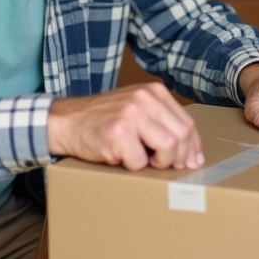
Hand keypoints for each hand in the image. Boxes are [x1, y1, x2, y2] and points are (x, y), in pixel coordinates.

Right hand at [48, 83, 203, 170]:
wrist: (66, 121)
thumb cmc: (104, 120)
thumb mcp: (137, 110)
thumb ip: (163, 125)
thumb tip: (192, 156)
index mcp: (154, 92)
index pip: (188, 123)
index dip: (192, 148)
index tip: (190, 162)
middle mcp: (145, 98)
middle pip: (182, 136)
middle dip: (177, 158)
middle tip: (162, 165)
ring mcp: (131, 114)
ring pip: (168, 148)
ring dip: (158, 163)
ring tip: (142, 159)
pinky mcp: (118, 132)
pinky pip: (139, 161)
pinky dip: (132, 166)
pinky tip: (120, 156)